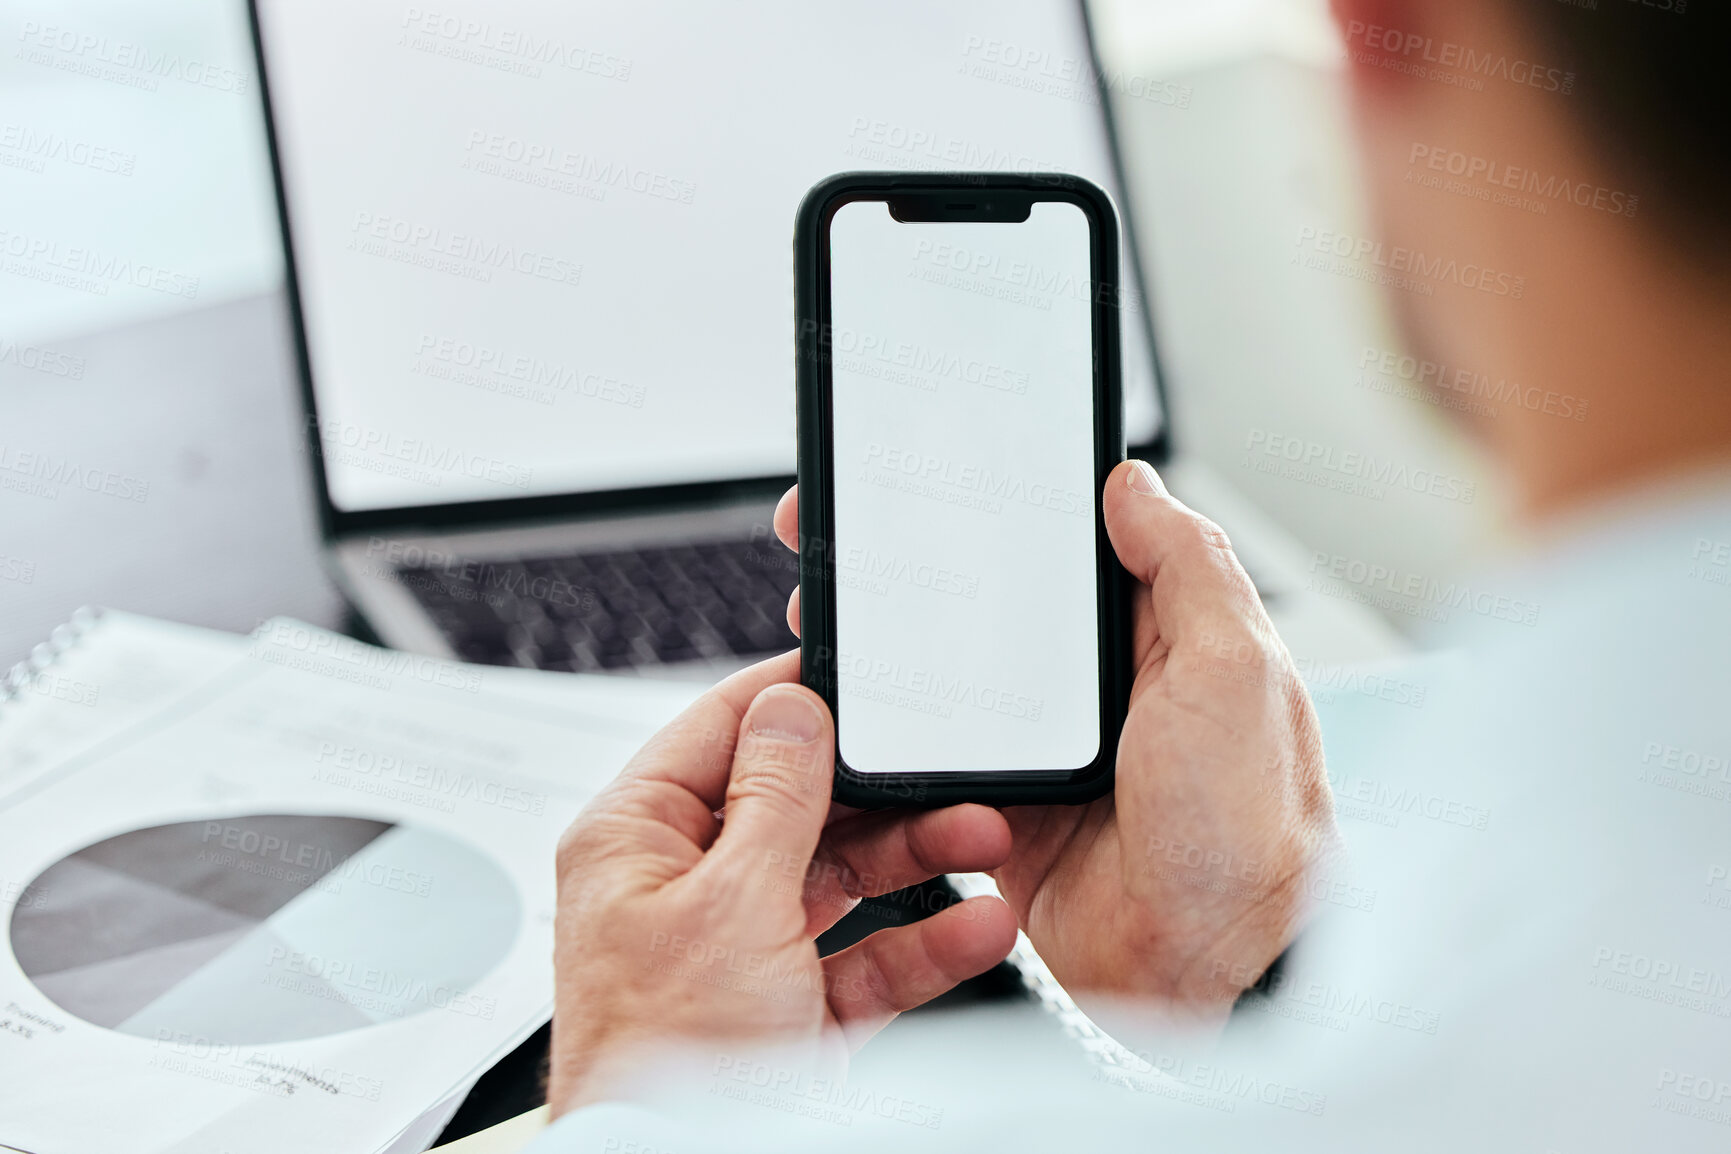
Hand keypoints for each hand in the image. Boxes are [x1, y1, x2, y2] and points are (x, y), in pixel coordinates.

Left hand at [546, 653, 1017, 1115]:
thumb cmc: (666, 1056)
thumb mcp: (733, 903)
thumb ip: (774, 798)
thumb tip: (792, 708)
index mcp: (635, 840)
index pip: (718, 733)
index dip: (792, 699)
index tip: (860, 671)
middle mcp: (681, 888)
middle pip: (795, 807)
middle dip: (882, 796)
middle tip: (950, 774)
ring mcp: (735, 950)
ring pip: (838, 880)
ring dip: (915, 863)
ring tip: (983, 840)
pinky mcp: (784, 1009)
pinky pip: (860, 956)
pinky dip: (919, 944)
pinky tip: (976, 928)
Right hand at [772, 461, 1332, 1024]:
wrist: (1214, 967)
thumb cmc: (1252, 826)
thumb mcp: (1236, 669)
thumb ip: (1187, 566)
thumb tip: (1134, 484)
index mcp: (1158, 639)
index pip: (1067, 553)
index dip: (1001, 510)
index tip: (936, 476)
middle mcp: (1097, 693)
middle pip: (989, 613)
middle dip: (918, 576)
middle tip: (848, 544)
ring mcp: (1044, 756)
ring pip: (947, 686)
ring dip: (889, 659)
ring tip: (828, 627)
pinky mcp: (1004, 815)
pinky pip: (933, 771)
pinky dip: (894, 751)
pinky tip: (854, 723)